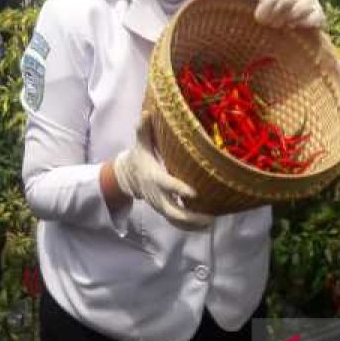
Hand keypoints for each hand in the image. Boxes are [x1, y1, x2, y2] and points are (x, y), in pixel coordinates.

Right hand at [112, 111, 212, 230]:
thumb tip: (147, 113)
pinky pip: (176, 223)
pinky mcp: (163, 210)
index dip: (179, 189)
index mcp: (154, 176)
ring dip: (193, 224)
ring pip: (175, 220)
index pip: (166, 184)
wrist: (128, 176)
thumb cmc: (140, 156)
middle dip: (190, 216)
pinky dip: (189, 227)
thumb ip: (144, 130)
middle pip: (172, 210)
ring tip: (211, 222)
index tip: (194, 193)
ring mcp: (159, 205)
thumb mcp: (140, 143)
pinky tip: (206, 226)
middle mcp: (156, 194)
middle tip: (210, 217)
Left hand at [248, 0, 326, 28]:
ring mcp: (312, 1)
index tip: (260, 14)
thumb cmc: (282, 4)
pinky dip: (302, 23)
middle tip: (269, 23)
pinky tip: (293, 26)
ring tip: (281, 24)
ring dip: (288, 18)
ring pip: (300, 8)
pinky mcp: (320, 14)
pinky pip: (314, 18)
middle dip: (275, 13)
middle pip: (286, 0)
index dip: (265, 3)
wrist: (303, 15)